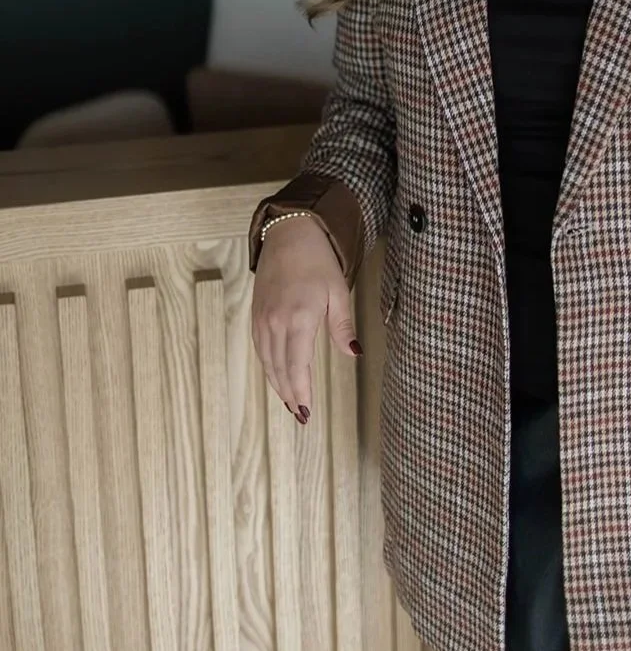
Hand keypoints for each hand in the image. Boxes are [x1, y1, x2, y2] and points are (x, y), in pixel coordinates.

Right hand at [250, 217, 361, 423]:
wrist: (289, 234)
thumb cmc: (318, 261)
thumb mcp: (338, 292)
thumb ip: (343, 327)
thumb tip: (354, 354)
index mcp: (299, 318)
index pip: (298, 367)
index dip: (302, 392)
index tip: (307, 412)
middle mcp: (276, 322)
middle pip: (280, 369)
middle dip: (290, 395)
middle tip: (301, 415)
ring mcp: (262, 319)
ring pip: (267, 361)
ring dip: (278, 384)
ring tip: (290, 402)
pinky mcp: (256, 314)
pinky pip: (260, 348)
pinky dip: (269, 366)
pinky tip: (277, 374)